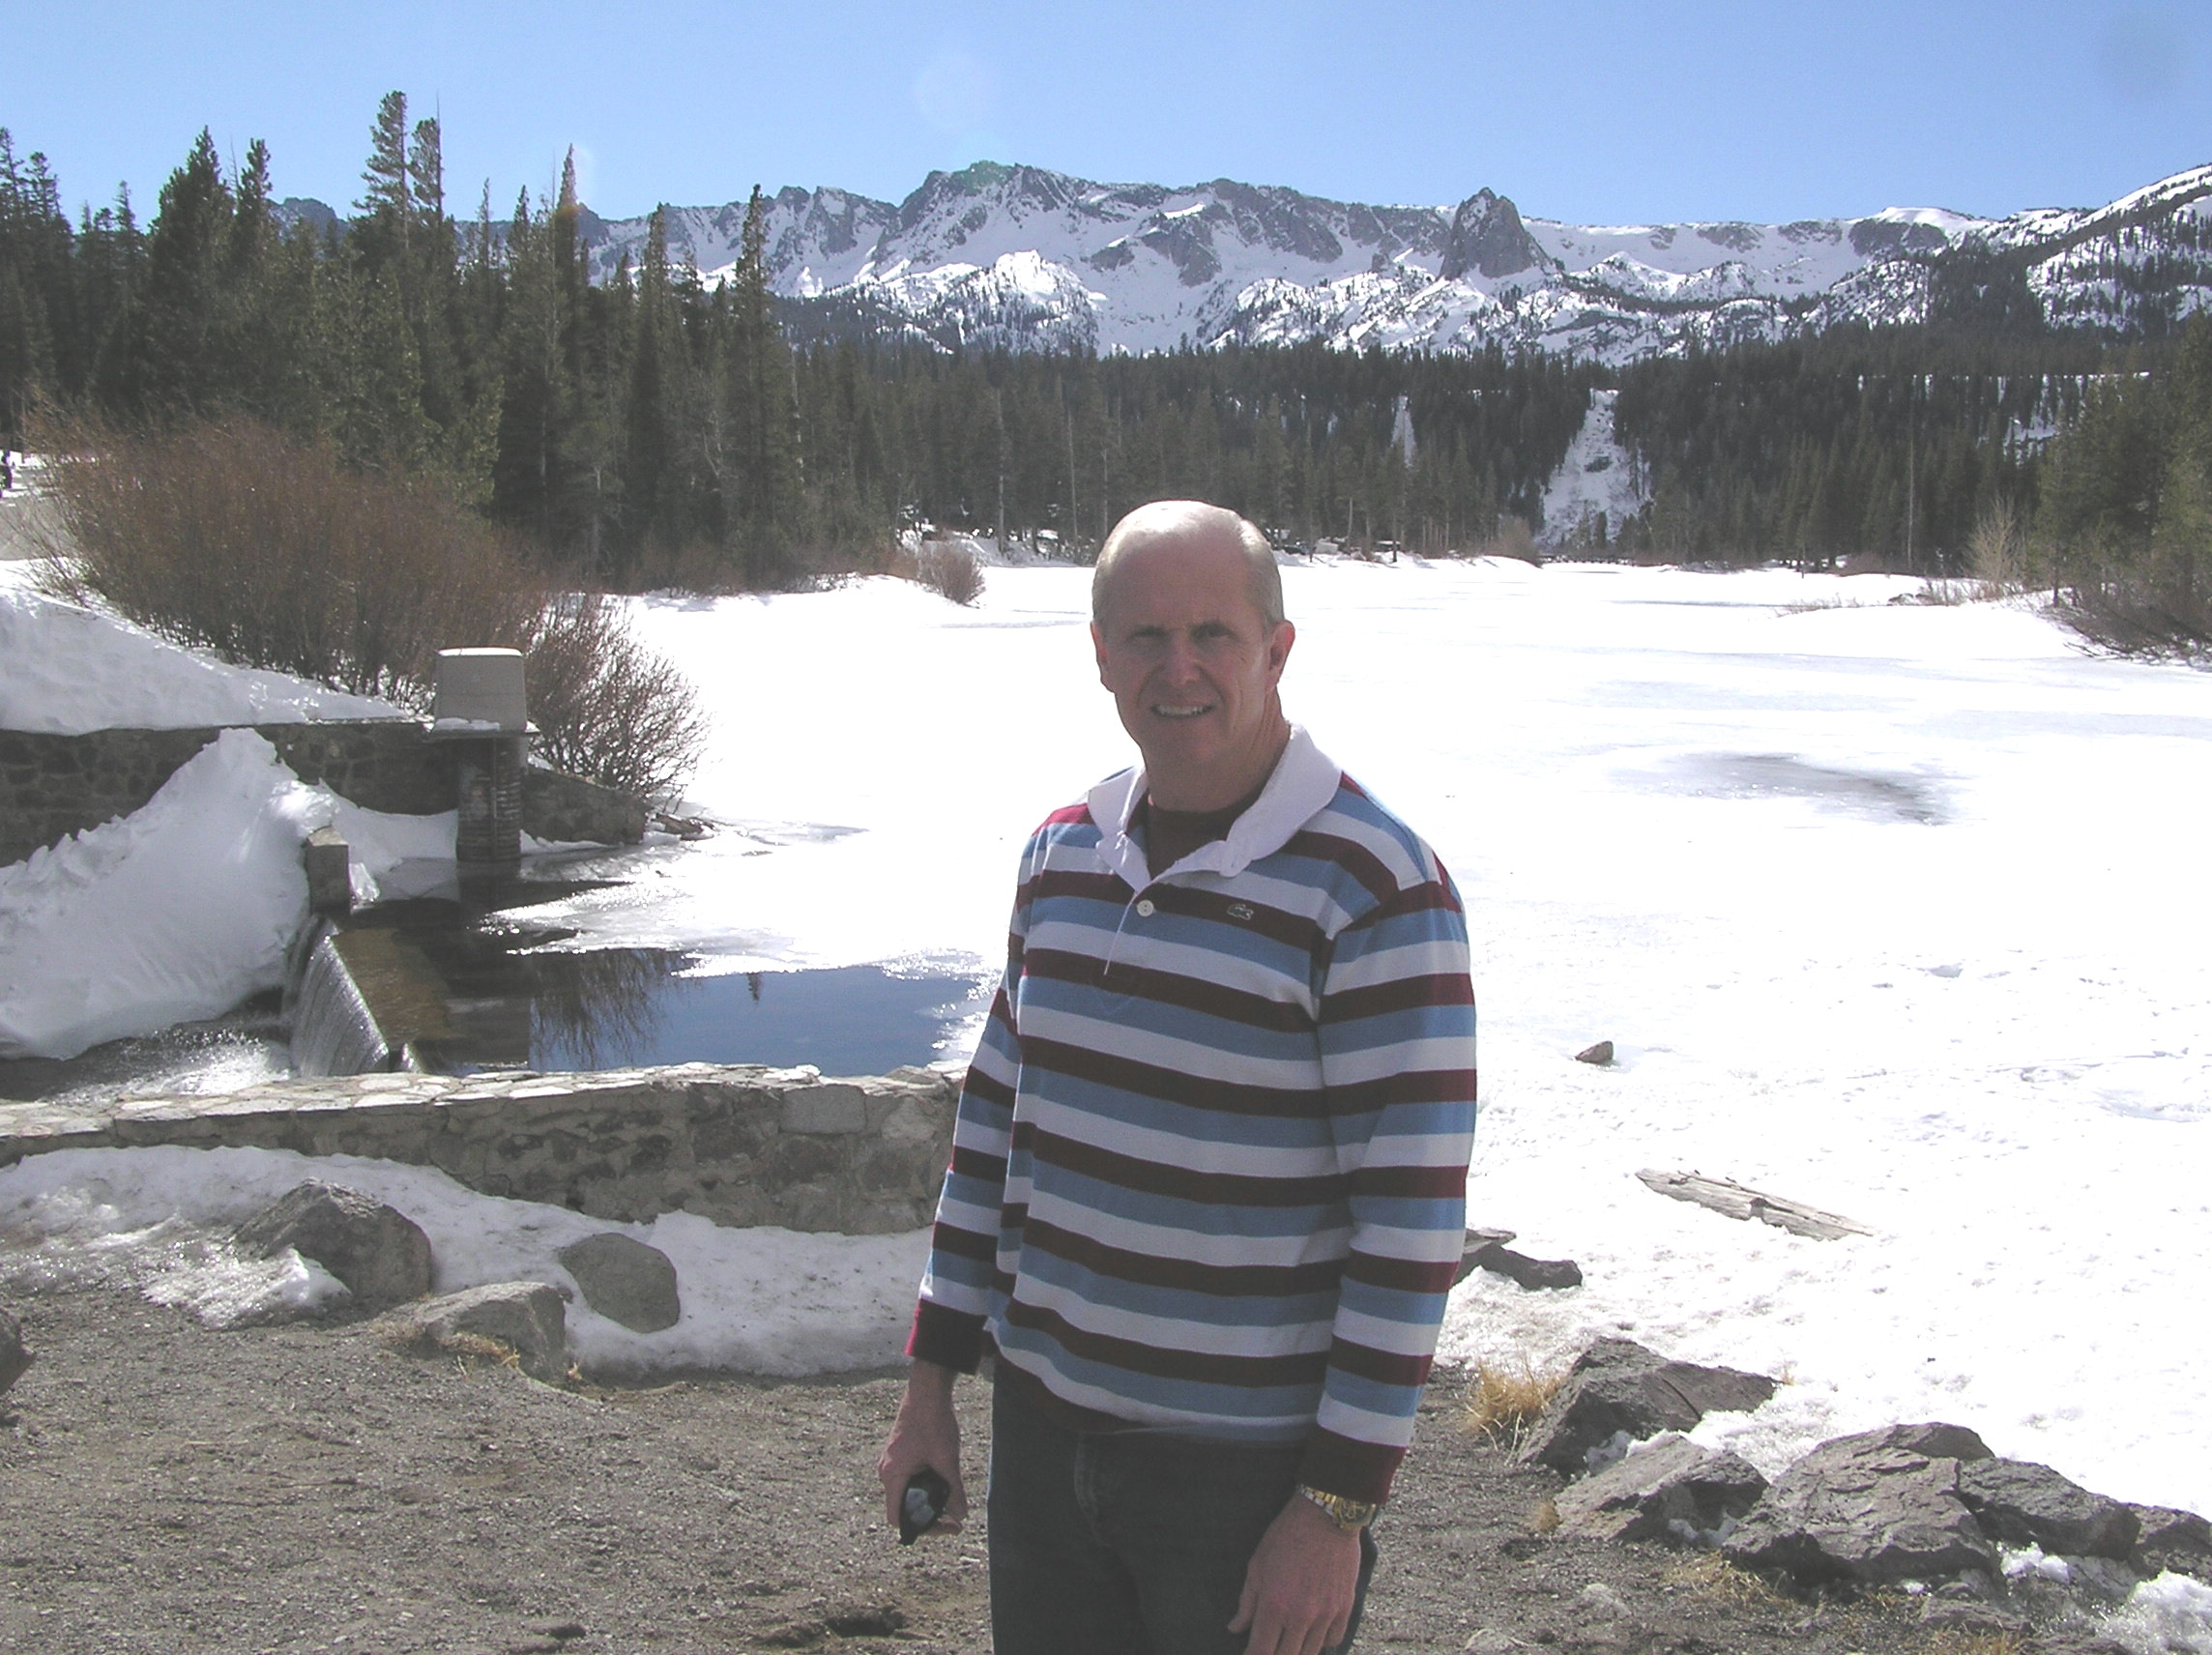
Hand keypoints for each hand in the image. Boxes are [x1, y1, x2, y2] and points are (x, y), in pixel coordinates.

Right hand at [876, 1359, 968, 1536]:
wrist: (927, 1391)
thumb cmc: (933, 1421)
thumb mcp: (947, 1460)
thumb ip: (954, 1490)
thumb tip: (961, 1516)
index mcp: (892, 1476)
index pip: (897, 1518)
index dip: (922, 1528)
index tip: (946, 1526)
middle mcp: (887, 1472)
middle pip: (903, 1508)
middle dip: (928, 1517)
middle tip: (954, 1520)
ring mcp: (891, 1463)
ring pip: (907, 1494)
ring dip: (927, 1502)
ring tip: (952, 1503)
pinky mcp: (900, 1455)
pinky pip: (909, 1480)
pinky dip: (925, 1488)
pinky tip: (944, 1484)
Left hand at [1228, 1493, 1362, 1654]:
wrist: (1325, 1516)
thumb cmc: (1286, 1536)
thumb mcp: (1257, 1565)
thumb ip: (1247, 1602)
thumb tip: (1235, 1628)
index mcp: (1274, 1604)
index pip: (1261, 1651)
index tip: (1248, 1653)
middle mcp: (1300, 1615)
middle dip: (1273, 1654)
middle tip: (1267, 1645)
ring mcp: (1325, 1614)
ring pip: (1310, 1652)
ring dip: (1296, 1650)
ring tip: (1288, 1640)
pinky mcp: (1344, 1607)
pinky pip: (1333, 1639)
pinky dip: (1321, 1641)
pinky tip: (1312, 1631)